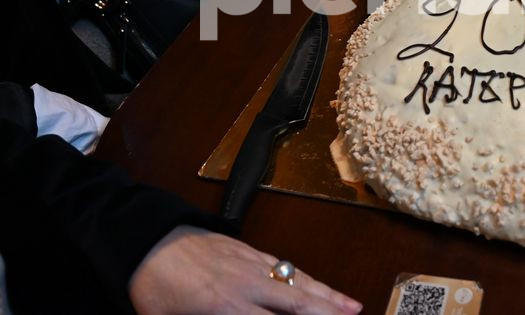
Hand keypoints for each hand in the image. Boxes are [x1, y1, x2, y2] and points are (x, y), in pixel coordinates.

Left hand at [129, 226, 362, 314]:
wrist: (148, 240)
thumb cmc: (154, 288)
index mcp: (224, 307)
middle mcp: (247, 285)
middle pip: (297, 303)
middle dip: (327, 313)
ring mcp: (253, 265)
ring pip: (299, 283)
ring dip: (328, 297)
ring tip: (353, 308)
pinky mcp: (252, 252)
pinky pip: (289, 268)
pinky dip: (311, 279)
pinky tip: (324, 288)